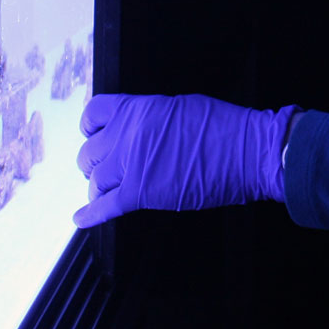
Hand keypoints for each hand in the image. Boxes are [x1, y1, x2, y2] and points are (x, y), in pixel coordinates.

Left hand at [73, 94, 297, 227]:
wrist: (248, 151)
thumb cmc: (224, 128)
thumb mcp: (180, 108)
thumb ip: (150, 118)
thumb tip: (139, 130)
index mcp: (139, 109)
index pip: (93, 114)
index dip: (90, 129)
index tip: (92, 136)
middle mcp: (129, 133)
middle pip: (89, 152)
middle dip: (95, 164)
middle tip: (106, 172)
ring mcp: (132, 163)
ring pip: (94, 180)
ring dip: (99, 188)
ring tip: (107, 193)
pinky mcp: (141, 192)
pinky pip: (105, 206)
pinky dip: (90, 215)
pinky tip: (80, 219)